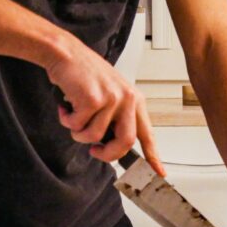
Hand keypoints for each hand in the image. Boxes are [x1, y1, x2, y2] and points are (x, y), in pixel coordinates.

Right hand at [46, 36, 165, 175]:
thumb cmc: (85, 74)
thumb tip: (111, 146)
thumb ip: (116, 117)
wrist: (66, 53)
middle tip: (94, 151)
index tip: (159, 172)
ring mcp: (112, 99)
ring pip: (95, 136)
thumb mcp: (110, 93)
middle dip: (107, 154)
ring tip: (74, 116)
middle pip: (125, 142)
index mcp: (134, 99)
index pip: (147, 133)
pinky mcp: (93, 100)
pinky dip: (67, 120)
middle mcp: (127, 99)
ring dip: (78, 132)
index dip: (153, 156)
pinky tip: (66, 107)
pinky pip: (78, 126)